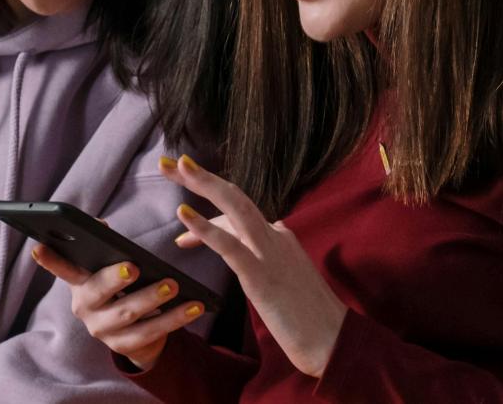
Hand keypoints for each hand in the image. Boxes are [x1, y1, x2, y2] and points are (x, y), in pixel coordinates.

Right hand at [31, 244, 206, 371]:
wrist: (135, 333)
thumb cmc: (122, 288)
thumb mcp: (112, 268)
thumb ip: (105, 247)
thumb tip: (100, 223)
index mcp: (80, 283)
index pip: (63, 269)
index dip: (51, 260)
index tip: (39, 247)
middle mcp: (85, 307)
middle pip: (99, 293)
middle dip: (115, 279)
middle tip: (134, 267)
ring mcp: (102, 330)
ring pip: (127, 314)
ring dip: (152, 299)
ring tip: (173, 285)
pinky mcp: (124, 347)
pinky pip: (152, 332)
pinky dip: (176, 318)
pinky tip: (195, 306)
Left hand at [162, 154, 348, 378]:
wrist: (331, 340)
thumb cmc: (308, 317)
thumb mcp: (283, 280)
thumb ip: (264, 262)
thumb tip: (242, 256)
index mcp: (281, 237)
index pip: (238, 216)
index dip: (208, 215)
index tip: (182, 216)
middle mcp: (276, 236)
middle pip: (235, 197)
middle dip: (202, 178)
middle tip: (171, 162)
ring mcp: (270, 253)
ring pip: (235, 208)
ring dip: (204, 184)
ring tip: (176, 166)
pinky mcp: (261, 275)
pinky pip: (229, 246)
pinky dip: (205, 227)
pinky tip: (183, 214)